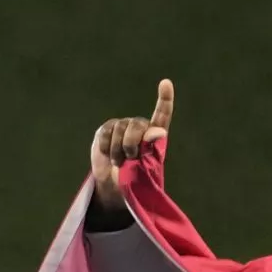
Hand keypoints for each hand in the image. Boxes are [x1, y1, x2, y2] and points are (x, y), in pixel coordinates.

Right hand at [91, 78, 173, 216]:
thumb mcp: (147, 170)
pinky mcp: (106, 130)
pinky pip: (106, 134)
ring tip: (120, 162)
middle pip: (137, 126)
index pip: (162, 115)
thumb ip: (152, 150)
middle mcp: (139, 127)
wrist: (115, 188)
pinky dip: (106, 149)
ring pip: (120, 130)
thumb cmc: (137, 181)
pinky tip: (108, 156)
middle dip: (132, 146)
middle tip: (130, 161)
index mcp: (155, 136)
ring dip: (118, 152)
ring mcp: (122, 127)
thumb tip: (157, 130)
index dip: (164, 99)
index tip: (166, 83)